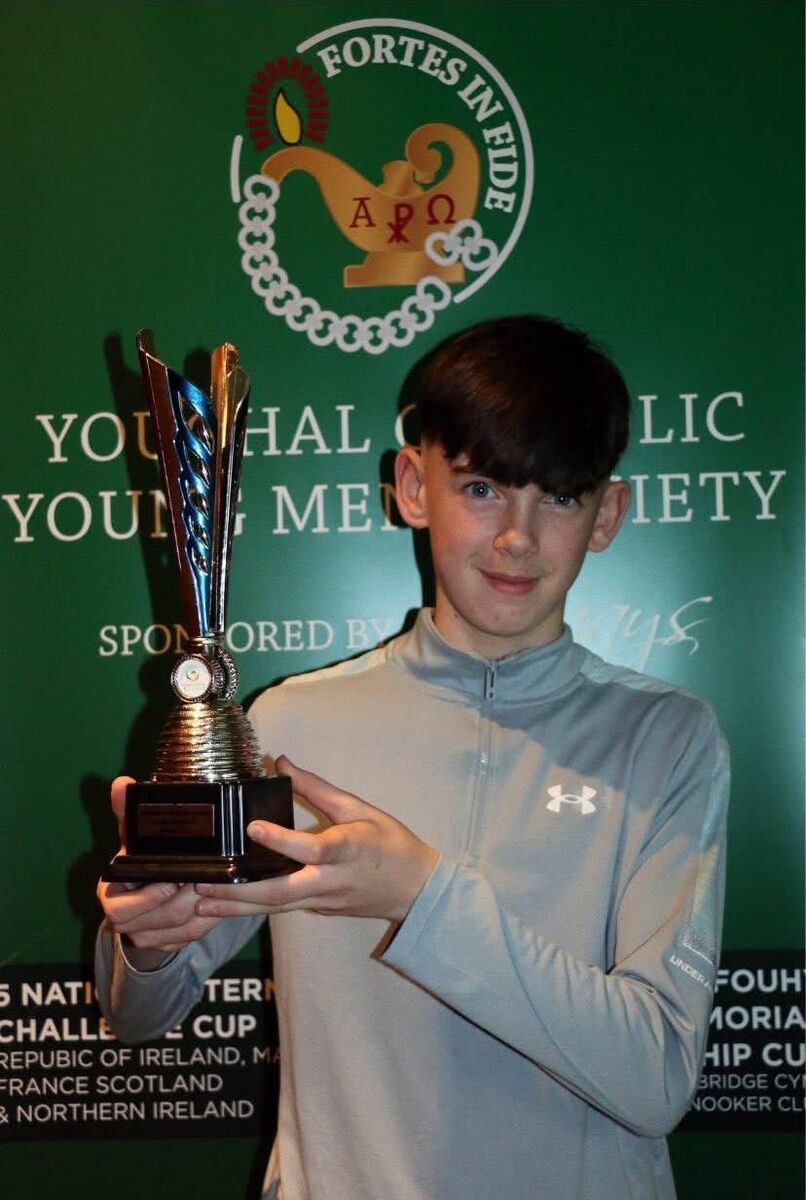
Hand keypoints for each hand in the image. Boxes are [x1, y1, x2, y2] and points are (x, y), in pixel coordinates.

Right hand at [96, 776, 223, 968]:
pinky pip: (192, 936)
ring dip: (205, 907)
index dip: (153, 894)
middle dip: (190, 896)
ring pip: (182, 928)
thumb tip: (120, 783)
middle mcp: (124, 922)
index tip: (177, 875)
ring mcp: (145, 936)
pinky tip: (221, 901)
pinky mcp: (166, 944)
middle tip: (209, 874)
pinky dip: (209, 920)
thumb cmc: (140, 859)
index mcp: (110, 895)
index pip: (123, 909)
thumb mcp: (132, 835)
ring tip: (218, 883)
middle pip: (164, 917)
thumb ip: (127, 811)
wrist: (144, 893)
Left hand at [194, 757, 439, 924]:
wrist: (415, 888)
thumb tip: (280, 762)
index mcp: (346, 850)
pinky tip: (225, 905)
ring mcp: (324, 900)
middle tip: (203, 884)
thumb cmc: (390, 842)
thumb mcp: (358, 808)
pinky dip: (254, 908)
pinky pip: (283, 909)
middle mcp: (331, 880)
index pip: (310, 848)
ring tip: (201, 902)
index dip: (280, 840)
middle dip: (239, 891)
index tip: (251, 827)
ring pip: (276, 908)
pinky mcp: (320, 910)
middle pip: (281, 891)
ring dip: (237, 907)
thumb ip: (316, 788)